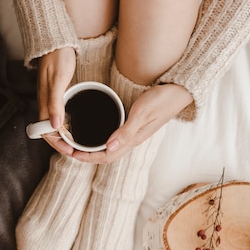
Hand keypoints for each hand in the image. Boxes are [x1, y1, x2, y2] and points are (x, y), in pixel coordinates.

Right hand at [36, 47, 76, 154]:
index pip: (46, 132)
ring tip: (77, 144)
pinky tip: (75, 127)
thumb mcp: (58, 81)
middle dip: (62, 144)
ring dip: (64, 136)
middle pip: (50, 132)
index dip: (57, 144)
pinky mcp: (57, 96)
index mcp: (44, 103)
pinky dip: (67, 125)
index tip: (69, 150)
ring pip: (55, 125)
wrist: (57, 42)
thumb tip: (55, 126)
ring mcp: (51, 101)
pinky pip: (59, 116)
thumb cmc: (57, 58)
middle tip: (76, 151)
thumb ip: (55, 103)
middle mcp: (46, 105)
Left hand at [72, 83, 193, 163]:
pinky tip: (95, 134)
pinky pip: (115, 139)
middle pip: (106, 156)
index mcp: (133, 140)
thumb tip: (108, 148)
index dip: (88, 157)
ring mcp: (134, 134)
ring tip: (78, 145)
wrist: (180, 91)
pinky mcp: (134, 127)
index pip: (106, 156)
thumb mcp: (142, 113)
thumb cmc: (162, 99)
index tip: (72, 153)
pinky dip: (102, 140)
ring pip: (110, 149)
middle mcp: (132, 140)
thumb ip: (126, 131)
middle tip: (69, 149)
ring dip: (93, 150)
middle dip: (87, 156)